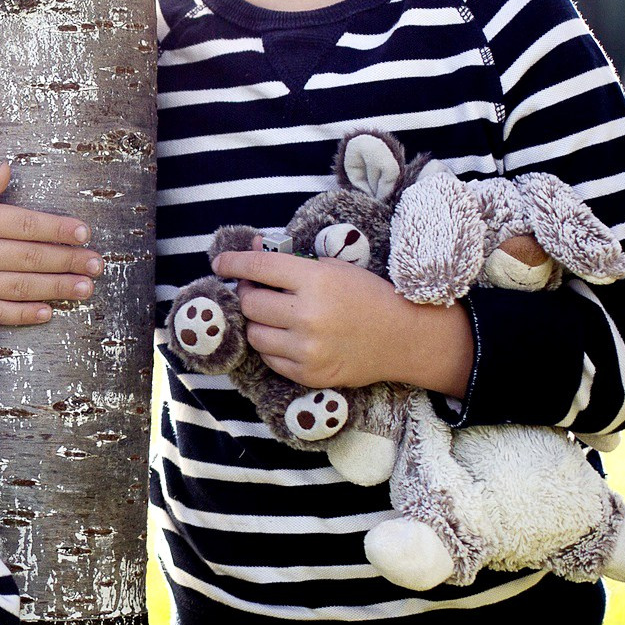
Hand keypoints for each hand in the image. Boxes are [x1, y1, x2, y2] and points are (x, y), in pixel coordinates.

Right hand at [0, 164, 100, 324]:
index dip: (56, 229)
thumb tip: (8, 173)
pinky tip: (47, 312)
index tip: (84, 233)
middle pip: (28, 258)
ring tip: (84, 289)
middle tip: (97, 264)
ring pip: (17, 287)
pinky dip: (22, 313)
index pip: (23, 224)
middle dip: (67, 261)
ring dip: (55, 288)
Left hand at [211, 248, 471, 396]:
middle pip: (250, 303)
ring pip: (255, 334)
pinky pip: (269, 359)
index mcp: (316, 281)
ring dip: (257, 322)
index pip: (258, 268)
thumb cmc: (368, 296)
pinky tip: (288, 336)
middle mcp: (308, 315)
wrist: (404, 338)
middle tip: (255, 290)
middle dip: (247, 294)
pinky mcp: (309, 374)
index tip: (221, 263)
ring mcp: (308, 349)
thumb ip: (292, 261)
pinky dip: (271, 346)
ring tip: (273, 314)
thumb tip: (250, 250)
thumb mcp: (335, 268)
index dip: (233, 263)